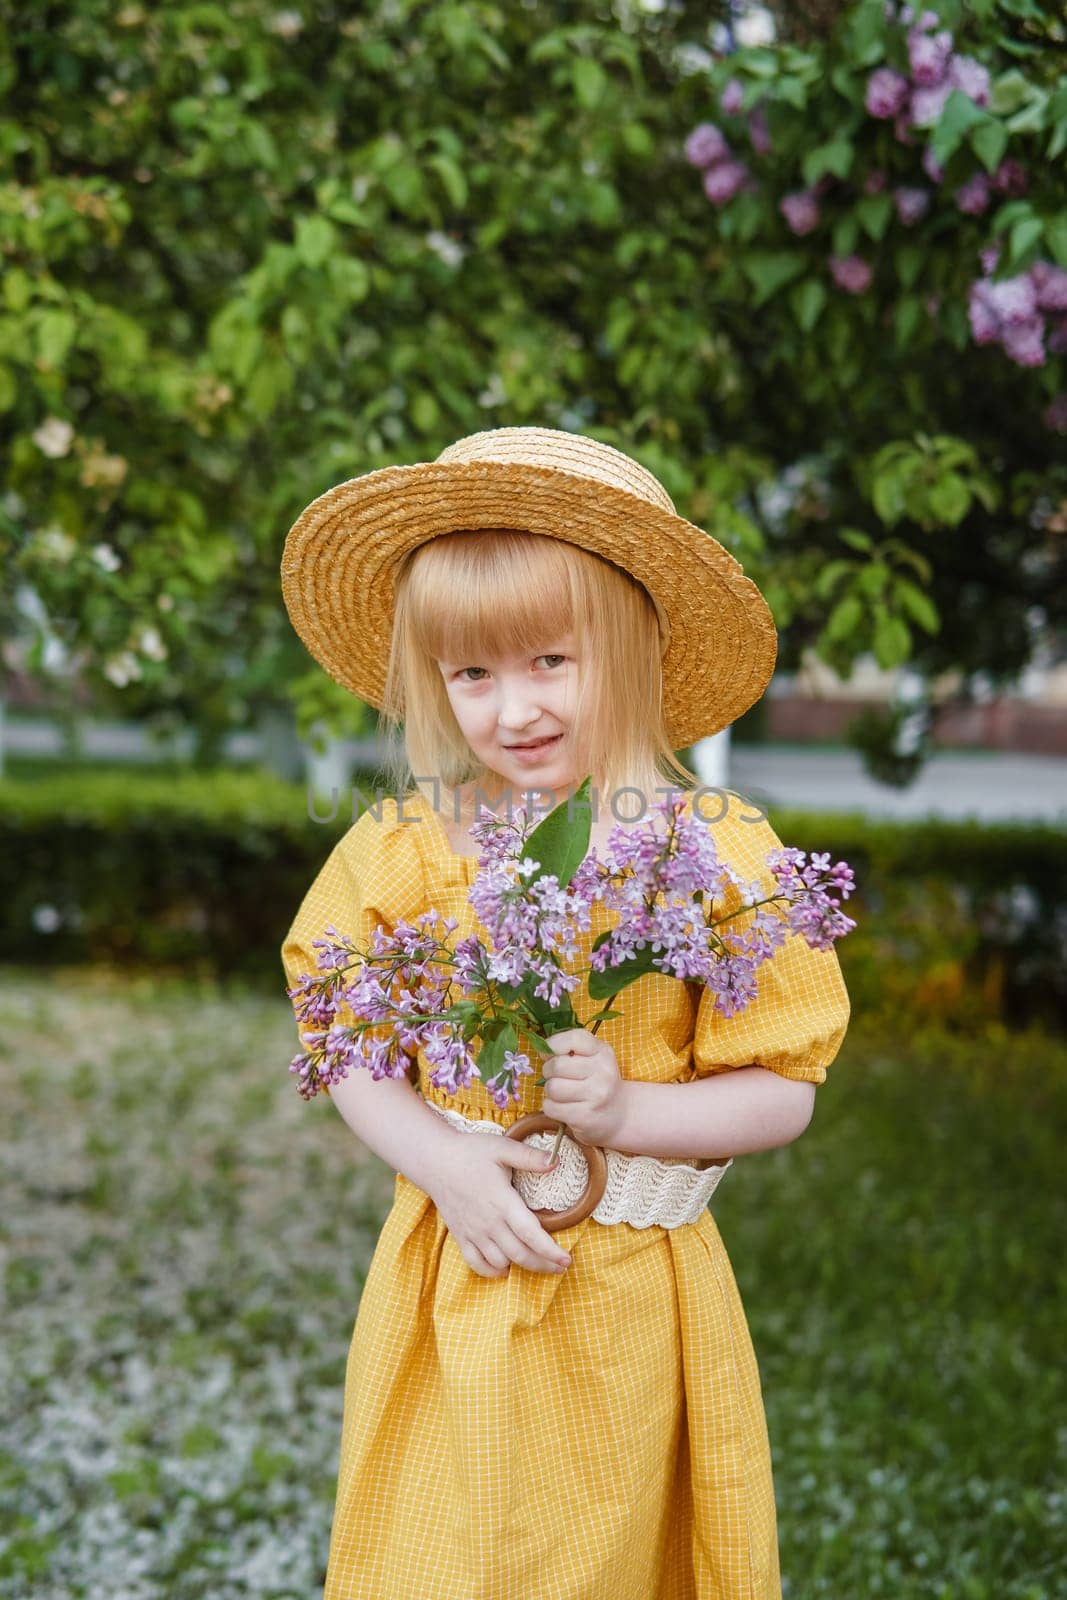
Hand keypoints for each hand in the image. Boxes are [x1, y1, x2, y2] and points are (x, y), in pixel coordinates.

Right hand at [425, 1132, 573, 1279]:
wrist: (435, 1161)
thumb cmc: (470, 1152)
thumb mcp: (501, 1147)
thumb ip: (529, 1157)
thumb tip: (556, 1161)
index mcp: (502, 1202)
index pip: (530, 1234)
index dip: (550, 1251)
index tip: (566, 1259)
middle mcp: (488, 1222)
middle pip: (520, 1254)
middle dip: (544, 1264)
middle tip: (561, 1266)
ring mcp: (473, 1232)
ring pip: (501, 1262)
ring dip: (521, 1267)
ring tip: (539, 1264)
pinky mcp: (460, 1236)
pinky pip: (476, 1264)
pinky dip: (491, 1272)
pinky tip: (504, 1269)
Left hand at [541, 1028, 626, 1147]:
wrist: (619, 1114)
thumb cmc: (597, 1081)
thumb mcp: (593, 1058)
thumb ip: (572, 1048)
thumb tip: (544, 1049)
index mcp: (603, 1052)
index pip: (574, 1039)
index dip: (553, 1044)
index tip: (549, 1054)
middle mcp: (603, 1072)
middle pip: (557, 1065)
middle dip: (548, 1071)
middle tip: (556, 1076)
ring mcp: (596, 1095)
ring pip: (552, 1088)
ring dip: (550, 1090)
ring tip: (561, 1092)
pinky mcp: (586, 1117)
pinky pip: (551, 1107)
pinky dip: (550, 1107)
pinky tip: (562, 1106)